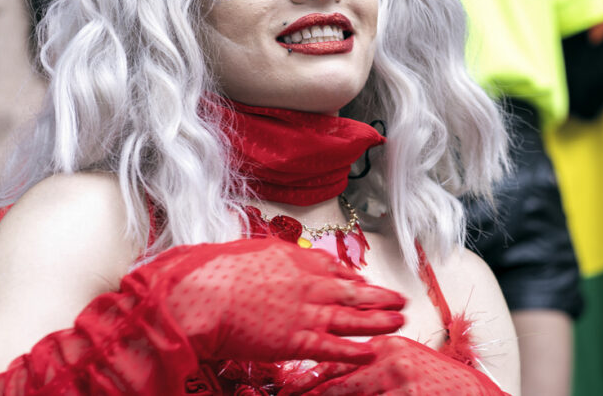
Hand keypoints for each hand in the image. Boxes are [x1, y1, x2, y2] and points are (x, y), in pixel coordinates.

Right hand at [140, 238, 405, 364]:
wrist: (203, 296)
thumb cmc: (214, 272)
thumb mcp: (247, 250)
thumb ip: (268, 257)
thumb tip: (269, 258)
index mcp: (295, 259)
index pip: (332, 266)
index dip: (351, 275)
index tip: (364, 280)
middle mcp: (307, 284)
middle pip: (352, 290)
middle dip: (378, 296)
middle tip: (400, 298)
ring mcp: (305, 312)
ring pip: (351, 317)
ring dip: (378, 320)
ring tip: (400, 321)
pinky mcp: (296, 340)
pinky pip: (332, 347)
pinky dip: (353, 351)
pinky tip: (371, 352)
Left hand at [279, 335, 507, 394]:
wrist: (472, 392)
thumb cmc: (438, 380)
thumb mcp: (404, 362)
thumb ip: (372, 363)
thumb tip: (333, 375)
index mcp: (386, 345)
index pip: (338, 359)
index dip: (308, 376)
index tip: (286, 386)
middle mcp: (389, 360)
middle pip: (337, 383)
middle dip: (308, 394)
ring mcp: (398, 383)